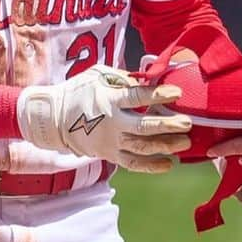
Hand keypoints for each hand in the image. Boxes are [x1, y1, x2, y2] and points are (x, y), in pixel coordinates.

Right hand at [17, 66, 191, 172]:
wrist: (53, 119)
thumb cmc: (79, 91)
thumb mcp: (98, 75)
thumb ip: (123, 78)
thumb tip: (149, 81)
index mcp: (109, 100)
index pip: (138, 97)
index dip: (159, 95)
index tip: (177, 93)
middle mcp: (111, 123)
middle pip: (143, 127)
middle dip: (168, 126)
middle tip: (187, 123)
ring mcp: (110, 142)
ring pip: (141, 148)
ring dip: (165, 146)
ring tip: (185, 143)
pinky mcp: (108, 154)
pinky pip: (132, 164)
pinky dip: (150, 166)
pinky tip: (168, 164)